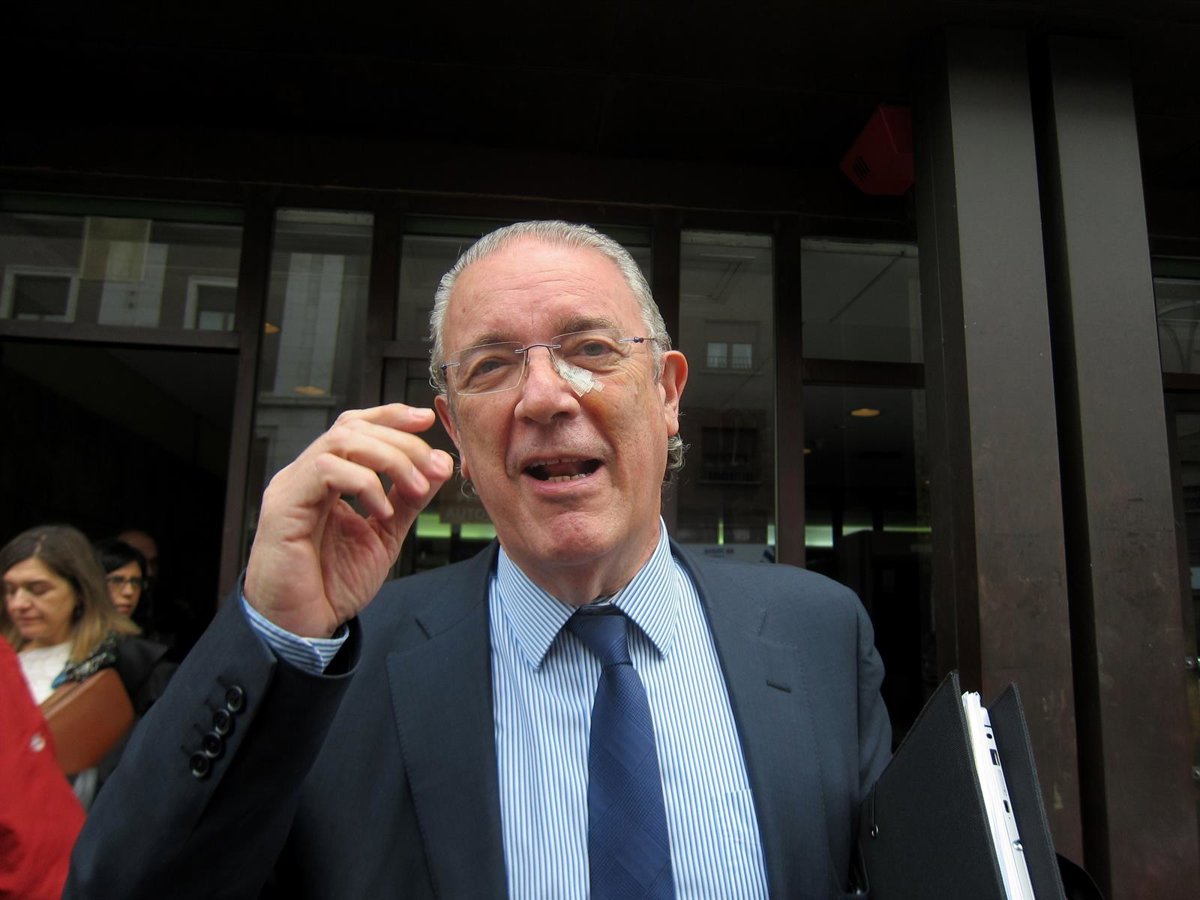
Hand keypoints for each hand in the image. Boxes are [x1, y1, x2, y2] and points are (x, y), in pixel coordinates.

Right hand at [244, 404, 454, 637]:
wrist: (303, 626)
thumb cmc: (333, 585)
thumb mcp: (385, 533)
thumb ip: (409, 498)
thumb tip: (438, 463)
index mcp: (326, 479)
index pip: (355, 427)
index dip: (390, 416)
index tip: (426, 419)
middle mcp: (306, 475)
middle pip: (354, 428)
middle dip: (402, 443)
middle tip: (433, 469)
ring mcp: (292, 486)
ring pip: (342, 441)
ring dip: (390, 459)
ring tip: (416, 488)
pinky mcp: (284, 505)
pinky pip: (325, 471)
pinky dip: (364, 483)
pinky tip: (382, 510)